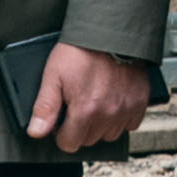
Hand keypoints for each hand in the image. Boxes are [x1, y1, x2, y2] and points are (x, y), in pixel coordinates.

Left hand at [27, 41, 151, 154]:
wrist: (110, 32)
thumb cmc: (80, 51)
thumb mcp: (53, 75)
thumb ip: (45, 107)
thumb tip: (36, 132)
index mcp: (85, 110)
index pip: (69, 143)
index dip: (60, 133)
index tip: (60, 120)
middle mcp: (109, 114)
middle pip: (89, 140)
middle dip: (79, 128)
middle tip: (75, 106)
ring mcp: (126, 109)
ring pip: (109, 134)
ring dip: (100, 125)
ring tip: (93, 103)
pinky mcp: (140, 102)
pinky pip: (130, 124)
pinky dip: (120, 118)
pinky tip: (111, 103)